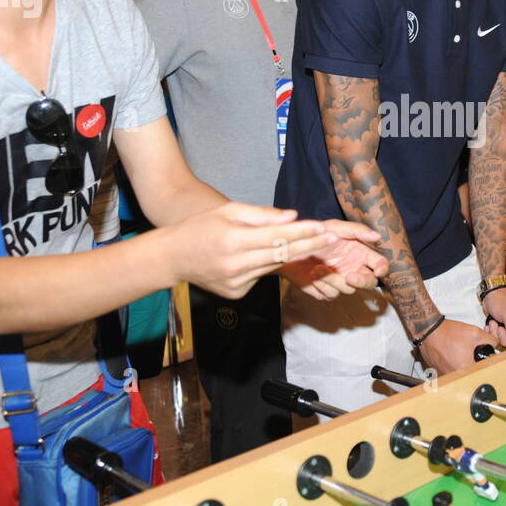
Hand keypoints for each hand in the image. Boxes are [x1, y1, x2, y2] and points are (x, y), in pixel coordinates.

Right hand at [167, 201, 337, 299]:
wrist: (172, 258)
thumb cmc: (200, 228)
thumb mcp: (228, 211)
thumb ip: (261, 215)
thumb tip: (292, 216)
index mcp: (233, 240)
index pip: (277, 236)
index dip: (303, 232)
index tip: (323, 227)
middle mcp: (236, 264)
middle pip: (282, 254)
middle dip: (310, 245)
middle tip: (333, 238)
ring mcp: (237, 282)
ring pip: (274, 266)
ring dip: (294, 255)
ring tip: (315, 243)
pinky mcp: (237, 294)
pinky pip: (261, 276)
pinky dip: (268, 265)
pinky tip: (266, 255)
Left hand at [281, 219, 388, 299]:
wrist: (288, 249)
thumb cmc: (313, 235)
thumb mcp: (335, 227)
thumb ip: (357, 231)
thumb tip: (377, 236)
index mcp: (360, 253)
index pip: (379, 264)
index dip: (382, 268)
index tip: (378, 271)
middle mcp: (353, 269)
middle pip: (369, 283)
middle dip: (362, 281)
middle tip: (350, 276)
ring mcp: (340, 282)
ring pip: (348, 290)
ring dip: (334, 280)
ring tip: (319, 268)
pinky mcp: (327, 291)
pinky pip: (332, 294)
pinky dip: (322, 285)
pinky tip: (313, 274)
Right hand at [417, 318, 500, 375]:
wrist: (429, 329)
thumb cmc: (447, 332)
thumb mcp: (475, 333)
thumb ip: (490, 339)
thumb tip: (494, 343)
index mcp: (464, 367)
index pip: (481, 371)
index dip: (483, 362)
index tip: (480, 356)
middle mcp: (453, 374)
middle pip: (470, 372)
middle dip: (472, 362)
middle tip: (468, 352)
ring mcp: (443, 373)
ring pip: (459, 372)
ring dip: (461, 364)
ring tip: (459, 352)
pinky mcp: (437, 371)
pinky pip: (449, 370)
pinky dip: (451, 363)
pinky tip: (451, 353)